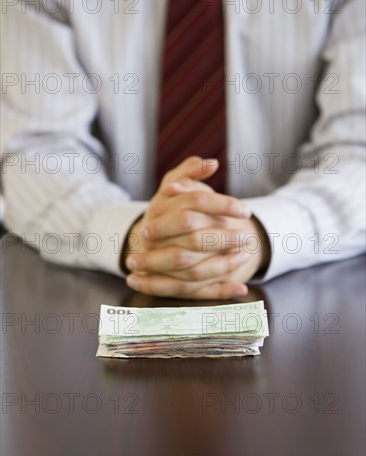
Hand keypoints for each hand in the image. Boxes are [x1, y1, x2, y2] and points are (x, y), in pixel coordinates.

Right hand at [124, 157, 270, 298]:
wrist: (149, 236)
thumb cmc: (170, 206)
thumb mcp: (176, 183)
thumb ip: (190, 170)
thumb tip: (211, 163)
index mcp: (158, 207)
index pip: (193, 202)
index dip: (222, 204)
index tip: (245, 210)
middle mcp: (154, 235)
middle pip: (192, 237)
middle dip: (224, 238)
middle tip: (248, 237)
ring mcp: (157, 261)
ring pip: (191, 268)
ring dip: (223, 265)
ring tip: (245, 256)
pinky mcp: (166, 283)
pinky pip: (193, 292)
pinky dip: (218, 291)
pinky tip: (240, 288)